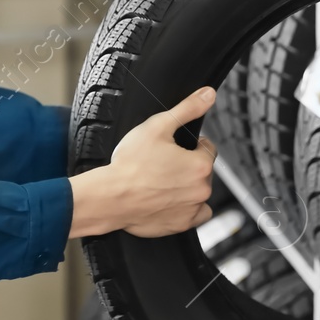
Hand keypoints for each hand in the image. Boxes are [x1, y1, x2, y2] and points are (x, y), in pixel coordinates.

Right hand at [69, 87, 217, 238]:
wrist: (110, 197)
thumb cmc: (130, 163)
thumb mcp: (158, 126)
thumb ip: (187, 108)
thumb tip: (209, 94)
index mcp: (201, 165)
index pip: (207, 148)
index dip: (190, 145)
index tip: (172, 148)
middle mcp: (202, 190)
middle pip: (202, 171)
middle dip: (187, 166)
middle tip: (162, 164)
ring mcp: (192, 210)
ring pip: (198, 192)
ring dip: (186, 187)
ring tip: (161, 182)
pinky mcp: (180, 225)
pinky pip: (193, 215)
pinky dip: (184, 208)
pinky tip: (165, 199)